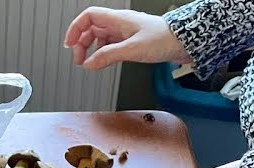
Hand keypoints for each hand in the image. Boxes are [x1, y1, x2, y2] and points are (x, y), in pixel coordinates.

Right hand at [64, 8, 191, 69]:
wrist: (184, 43)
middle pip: (91, 28)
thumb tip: (89, 64)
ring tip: (89, 63)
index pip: (88, 16)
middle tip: (79, 60)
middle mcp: (120, 23)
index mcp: (118, 19)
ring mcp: (125, 32)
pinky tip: (103, 62)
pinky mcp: (132, 41)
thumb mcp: (132, 49)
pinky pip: (110, 45)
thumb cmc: (164, 40)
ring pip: (100, 37)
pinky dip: (103, 53)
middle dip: (81, 43)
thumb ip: (108, 56)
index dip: (75, 29)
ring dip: (91, 49)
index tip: (69, 45)